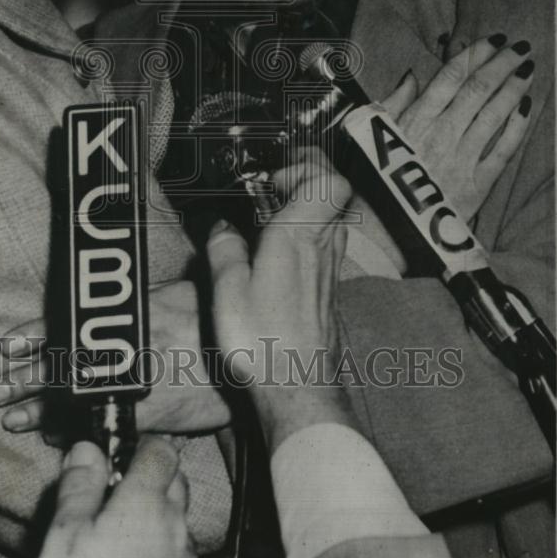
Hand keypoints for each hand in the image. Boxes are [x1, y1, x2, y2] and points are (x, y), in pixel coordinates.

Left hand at [0, 281, 230, 435]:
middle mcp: (119, 350)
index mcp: (119, 318)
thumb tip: (108, 305)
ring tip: (14, 418)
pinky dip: (77, 429)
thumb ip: (132, 302)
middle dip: (25, 381)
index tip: (5, 347)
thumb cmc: (207, 314)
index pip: (63, 327)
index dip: (31, 338)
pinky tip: (55, 436)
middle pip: (60, 366)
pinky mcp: (148, 413)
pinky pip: (104, 423)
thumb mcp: (164, 293)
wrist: (242, 347)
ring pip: (75, 399)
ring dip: (41, 409)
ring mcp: (131, 383)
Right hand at [39, 437, 193, 557]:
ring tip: (121, 533)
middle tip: (115, 493)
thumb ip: (79, 486)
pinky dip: (162, 549)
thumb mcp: (65, 536)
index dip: (142, 446)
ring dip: (158, 517)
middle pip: (175, 482)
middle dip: (152, 479)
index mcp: (146, 505)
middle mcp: (176, 528)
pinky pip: (179, 554)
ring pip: (179, 520)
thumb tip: (87, 449)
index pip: (161, 451)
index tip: (119, 455)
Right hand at [207, 150, 355, 455]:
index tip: (273, 176)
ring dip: (307, 210)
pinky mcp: (328, 292)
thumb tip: (221, 227)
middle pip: (335, 196)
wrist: (298, 389)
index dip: (306, 167)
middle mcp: (322, 248)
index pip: (329, 182)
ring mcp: (330, 271)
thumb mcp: (227, 290)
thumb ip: (224, 249)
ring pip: (333, 221)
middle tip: (273, 188)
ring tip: (271, 219)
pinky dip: (307, 238)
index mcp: (298, 237)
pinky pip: (326, 247)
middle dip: (306, 182)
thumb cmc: (264, 341)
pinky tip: (278, 256)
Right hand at [381, 34, 534, 222]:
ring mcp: (462, 158)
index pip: (450, 77)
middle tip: (519, 47)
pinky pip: (503, 150)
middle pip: (478, 90)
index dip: (474, 54)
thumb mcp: (374, 134)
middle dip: (501, 64)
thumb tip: (411, 76)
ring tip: (527, 69)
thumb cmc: (374, 178)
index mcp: (416, 119)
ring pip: (494, 114)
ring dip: (514, 88)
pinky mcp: (477, 184)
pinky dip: (517, 127)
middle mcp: (442, 134)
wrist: (383, 229)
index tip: (491, 40)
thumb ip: (393, 103)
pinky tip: (527, 108)